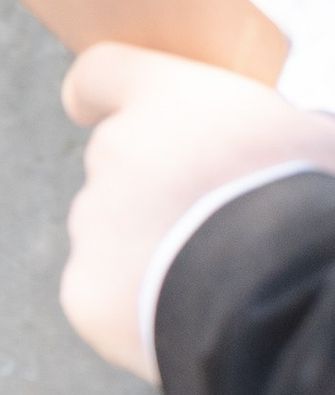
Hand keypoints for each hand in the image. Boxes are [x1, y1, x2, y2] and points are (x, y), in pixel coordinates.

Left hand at [58, 39, 334, 373]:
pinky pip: (105, 297)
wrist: (286, 298)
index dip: (101, 95)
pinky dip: (136, 311)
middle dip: (155, 192)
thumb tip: (292, 146)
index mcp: (166, 99)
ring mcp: (92, 222)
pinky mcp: (82, 289)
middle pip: (118, 167)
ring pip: (112, 236)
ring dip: (150, 253)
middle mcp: (115, 150)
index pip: (100, 73)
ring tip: (217, 282)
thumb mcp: (319, 141)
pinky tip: (191, 321)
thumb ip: (280, 132)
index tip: (95, 108)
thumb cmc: (313, 204)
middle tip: (216, 227)